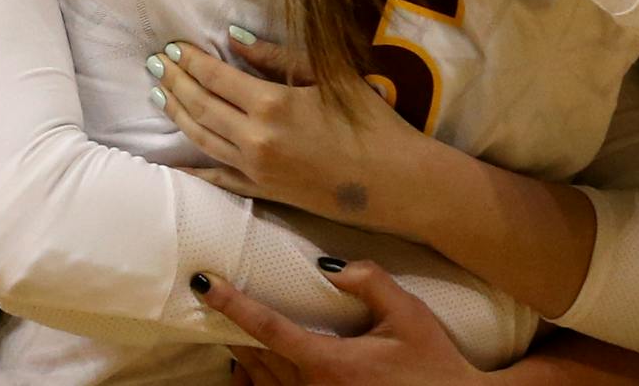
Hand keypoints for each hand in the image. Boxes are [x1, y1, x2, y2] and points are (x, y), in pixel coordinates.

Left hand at [152, 35, 429, 231]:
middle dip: (174, 82)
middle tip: (154, 64)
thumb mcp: (331, 75)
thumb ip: (277, 56)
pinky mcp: (264, 193)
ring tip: (158, 94)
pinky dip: (191, 168)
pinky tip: (172, 161)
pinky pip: (217, 178)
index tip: (172, 46)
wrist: (398, 183)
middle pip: (199, 105)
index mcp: (271, 103)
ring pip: (201, 138)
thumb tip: (233, 38)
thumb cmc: (372, 120)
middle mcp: (254, 139)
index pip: (214, 76)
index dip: (189, 60)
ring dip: (176, 114)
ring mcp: (256, 170)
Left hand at [196, 260, 488, 384]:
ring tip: (229, 330)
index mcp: (330, 363)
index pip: (268, 328)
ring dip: (242, 356)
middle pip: (256, 356)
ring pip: (260, 384)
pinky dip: (254, 385)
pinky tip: (249, 370)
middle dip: (233, 328)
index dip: (232, 304)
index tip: (205, 283)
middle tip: (214, 297)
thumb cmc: (434, 363)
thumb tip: (327, 265)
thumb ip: (370, 282)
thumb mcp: (409, 315)